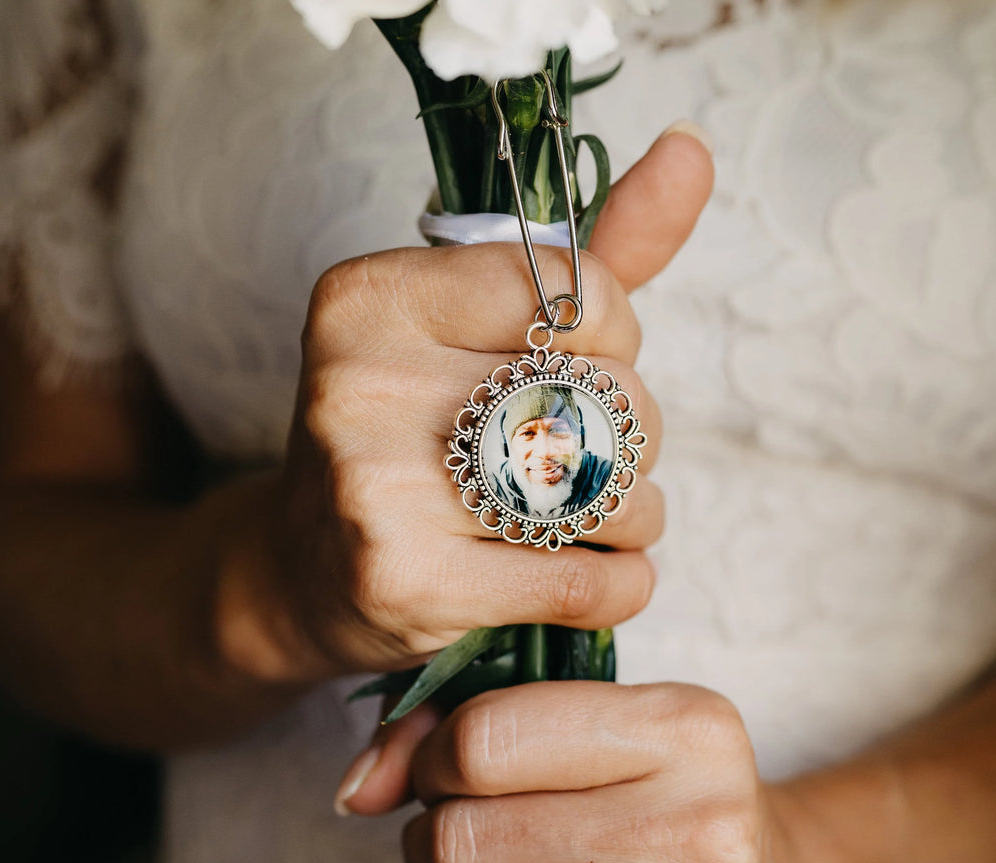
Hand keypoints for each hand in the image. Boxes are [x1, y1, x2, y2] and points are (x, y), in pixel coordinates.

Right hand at [214, 127, 714, 682]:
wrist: (304, 570)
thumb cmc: (409, 433)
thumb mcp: (477, 327)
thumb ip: (589, 250)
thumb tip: (691, 147)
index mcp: (376, 296)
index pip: (581, 292)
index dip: (608, 342)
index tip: (565, 368)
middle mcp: (362, 381)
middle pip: (611, 396)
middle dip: (629, 436)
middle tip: (578, 456)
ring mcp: (375, 486)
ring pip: (613, 494)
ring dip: (633, 514)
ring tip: (579, 518)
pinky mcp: (405, 581)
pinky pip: (593, 581)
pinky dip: (624, 581)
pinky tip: (593, 573)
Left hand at [348, 681, 790, 862]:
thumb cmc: (648, 797)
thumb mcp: (589, 729)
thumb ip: (461, 728)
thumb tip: (355, 790)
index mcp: (684, 726)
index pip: (487, 739)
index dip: (434, 759)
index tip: (447, 774)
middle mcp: (703, 822)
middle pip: (467, 839)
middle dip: (433, 843)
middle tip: (459, 843)